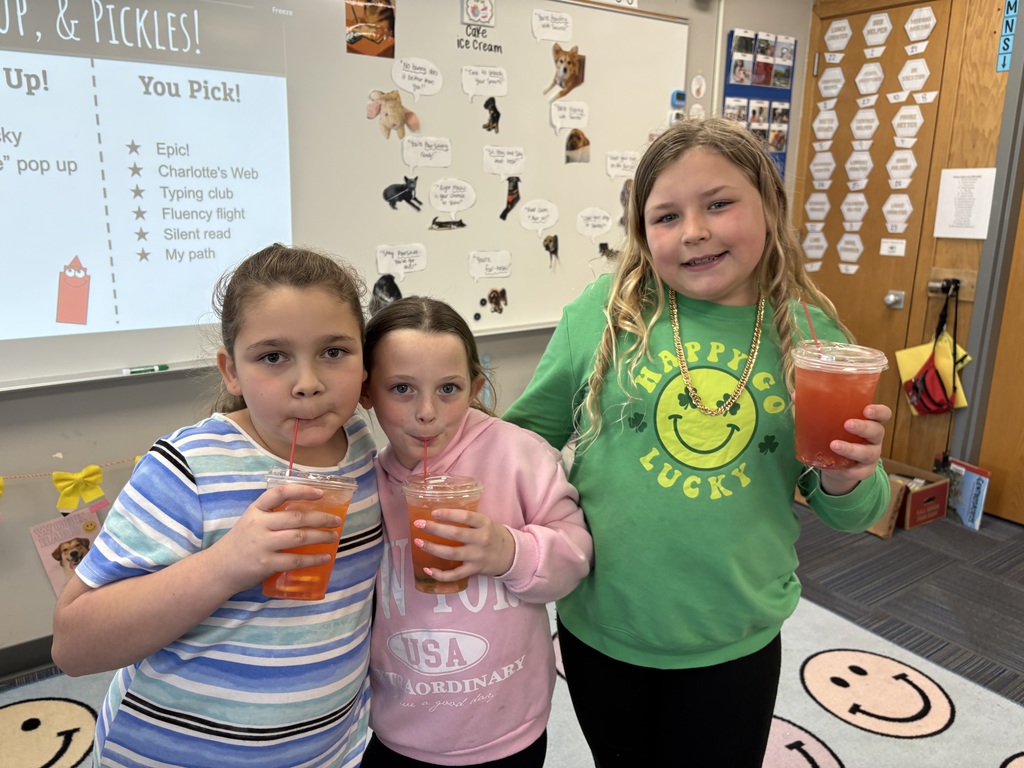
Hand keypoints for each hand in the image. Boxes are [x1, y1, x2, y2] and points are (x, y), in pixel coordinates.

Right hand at [212, 484, 344, 593]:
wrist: (218, 569)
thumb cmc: (241, 543)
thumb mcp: (251, 521)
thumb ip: (272, 516)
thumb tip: (307, 514)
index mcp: (256, 510)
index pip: (279, 493)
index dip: (302, 490)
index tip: (320, 493)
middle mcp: (258, 524)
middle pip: (296, 517)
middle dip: (321, 518)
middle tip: (336, 520)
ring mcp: (262, 544)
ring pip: (299, 537)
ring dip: (321, 536)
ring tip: (334, 537)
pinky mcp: (265, 564)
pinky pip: (295, 560)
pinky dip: (313, 559)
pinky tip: (324, 557)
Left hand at [412, 507, 514, 585]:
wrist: (510, 555)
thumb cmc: (492, 535)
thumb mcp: (485, 522)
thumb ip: (468, 520)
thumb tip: (439, 514)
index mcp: (484, 524)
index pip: (466, 517)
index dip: (449, 514)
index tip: (433, 512)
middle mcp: (481, 540)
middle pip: (455, 534)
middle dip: (435, 528)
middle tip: (419, 524)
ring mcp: (477, 556)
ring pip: (452, 553)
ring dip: (432, 548)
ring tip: (418, 542)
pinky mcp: (474, 570)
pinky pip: (455, 574)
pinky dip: (440, 574)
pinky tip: (428, 569)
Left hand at [820, 403, 891, 494]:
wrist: (838, 465)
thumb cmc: (837, 434)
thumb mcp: (830, 422)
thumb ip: (815, 408)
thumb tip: (794, 396)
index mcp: (869, 421)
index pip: (883, 414)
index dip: (879, 411)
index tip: (867, 409)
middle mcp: (874, 438)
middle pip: (877, 431)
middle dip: (864, 427)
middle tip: (847, 424)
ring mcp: (871, 455)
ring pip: (868, 453)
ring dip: (852, 449)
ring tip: (834, 444)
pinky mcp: (863, 471)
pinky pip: (859, 472)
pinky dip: (849, 470)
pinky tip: (839, 468)